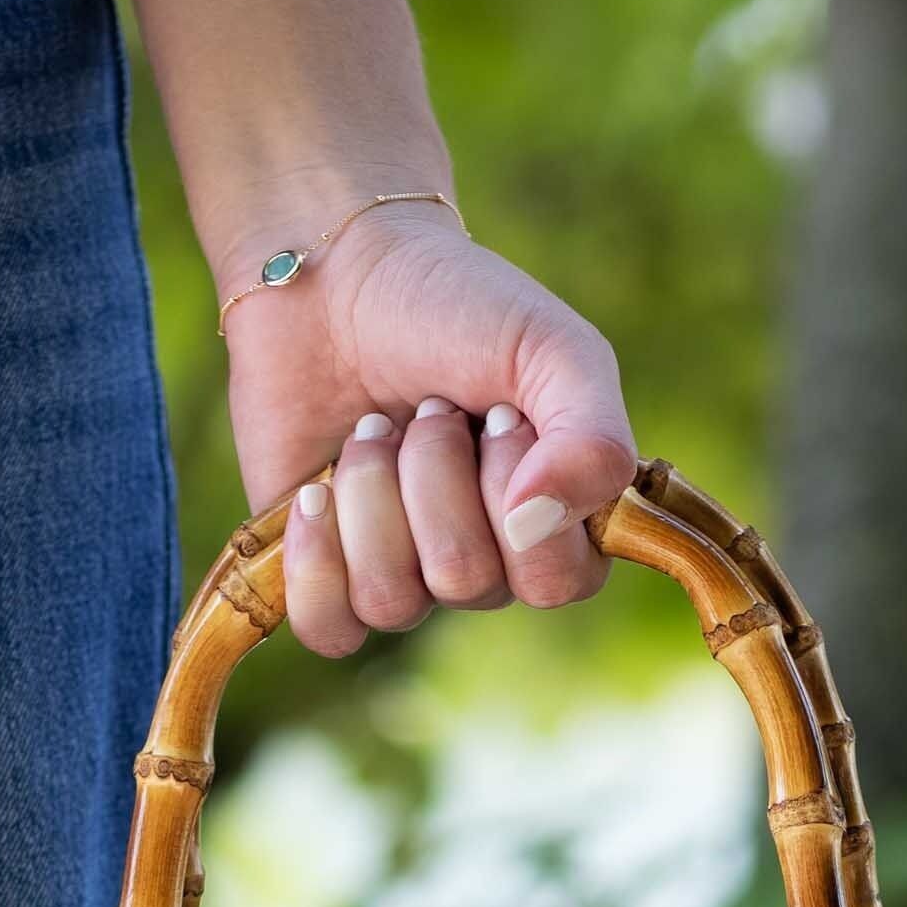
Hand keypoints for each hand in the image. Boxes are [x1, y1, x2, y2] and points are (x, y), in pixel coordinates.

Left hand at [218, 197, 636, 657]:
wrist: (335, 276)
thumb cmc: (457, 306)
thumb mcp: (553, 349)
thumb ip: (592, 437)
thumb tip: (539, 523)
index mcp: (558, 518)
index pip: (559, 582)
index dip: (519, 502)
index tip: (500, 415)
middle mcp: (488, 561)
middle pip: (468, 582)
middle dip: (435, 478)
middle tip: (428, 410)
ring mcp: (405, 573)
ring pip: (392, 599)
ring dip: (372, 492)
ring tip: (370, 428)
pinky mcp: (328, 577)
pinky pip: (331, 630)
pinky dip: (316, 562)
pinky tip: (314, 493)